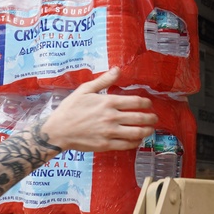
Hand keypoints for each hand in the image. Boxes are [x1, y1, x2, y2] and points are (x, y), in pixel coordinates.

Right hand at [42, 68, 156, 152]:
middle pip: (140, 118)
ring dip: (147, 131)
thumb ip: (104, 80)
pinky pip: (126, 145)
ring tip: (150, 129)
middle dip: (151, 118)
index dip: (147, 103)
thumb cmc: (70, 108)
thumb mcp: (85, 89)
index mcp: (108, 102)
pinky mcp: (106, 145)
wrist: (58, 130)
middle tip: (154, 118)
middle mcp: (111, 117)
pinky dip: (135, 142)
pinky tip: (137, 140)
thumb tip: (118, 69)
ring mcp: (110, 132)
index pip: (136, 102)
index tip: (149, 104)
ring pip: (136, 133)